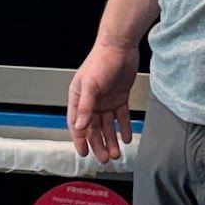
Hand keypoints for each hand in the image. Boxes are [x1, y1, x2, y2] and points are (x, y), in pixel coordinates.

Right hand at [67, 43, 137, 161]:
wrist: (120, 46)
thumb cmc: (101, 60)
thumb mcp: (91, 84)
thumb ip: (86, 107)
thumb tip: (81, 127)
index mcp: (79, 98)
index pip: (77, 124)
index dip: (80, 140)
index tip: (83, 154)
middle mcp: (91, 101)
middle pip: (94, 128)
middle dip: (99, 144)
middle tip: (105, 158)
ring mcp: (106, 100)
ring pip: (108, 125)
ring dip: (111, 139)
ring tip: (117, 153)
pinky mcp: (119, 97)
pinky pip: (121, 116)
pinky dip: (124, 127)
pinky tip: (127, 138)